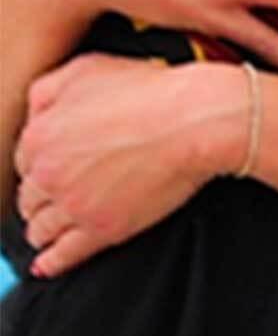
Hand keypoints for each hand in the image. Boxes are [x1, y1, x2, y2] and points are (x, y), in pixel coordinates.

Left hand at [17, 55, 240, 273]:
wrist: (195, 120)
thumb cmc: (149, 91)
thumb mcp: (84, 70)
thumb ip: (45, 91)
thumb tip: (33, 115)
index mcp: (38, 136)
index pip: (24, 160)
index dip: (40, 164)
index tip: (53, 169)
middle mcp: (48, 174)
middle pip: (29, 197)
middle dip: (38, 198)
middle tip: (51, 201)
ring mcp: (75, 205)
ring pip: (41, 228)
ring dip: (41, 230)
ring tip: (47, 234)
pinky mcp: (105, 228)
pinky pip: (67, 253)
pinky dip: (53, 262)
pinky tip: (48, 266)